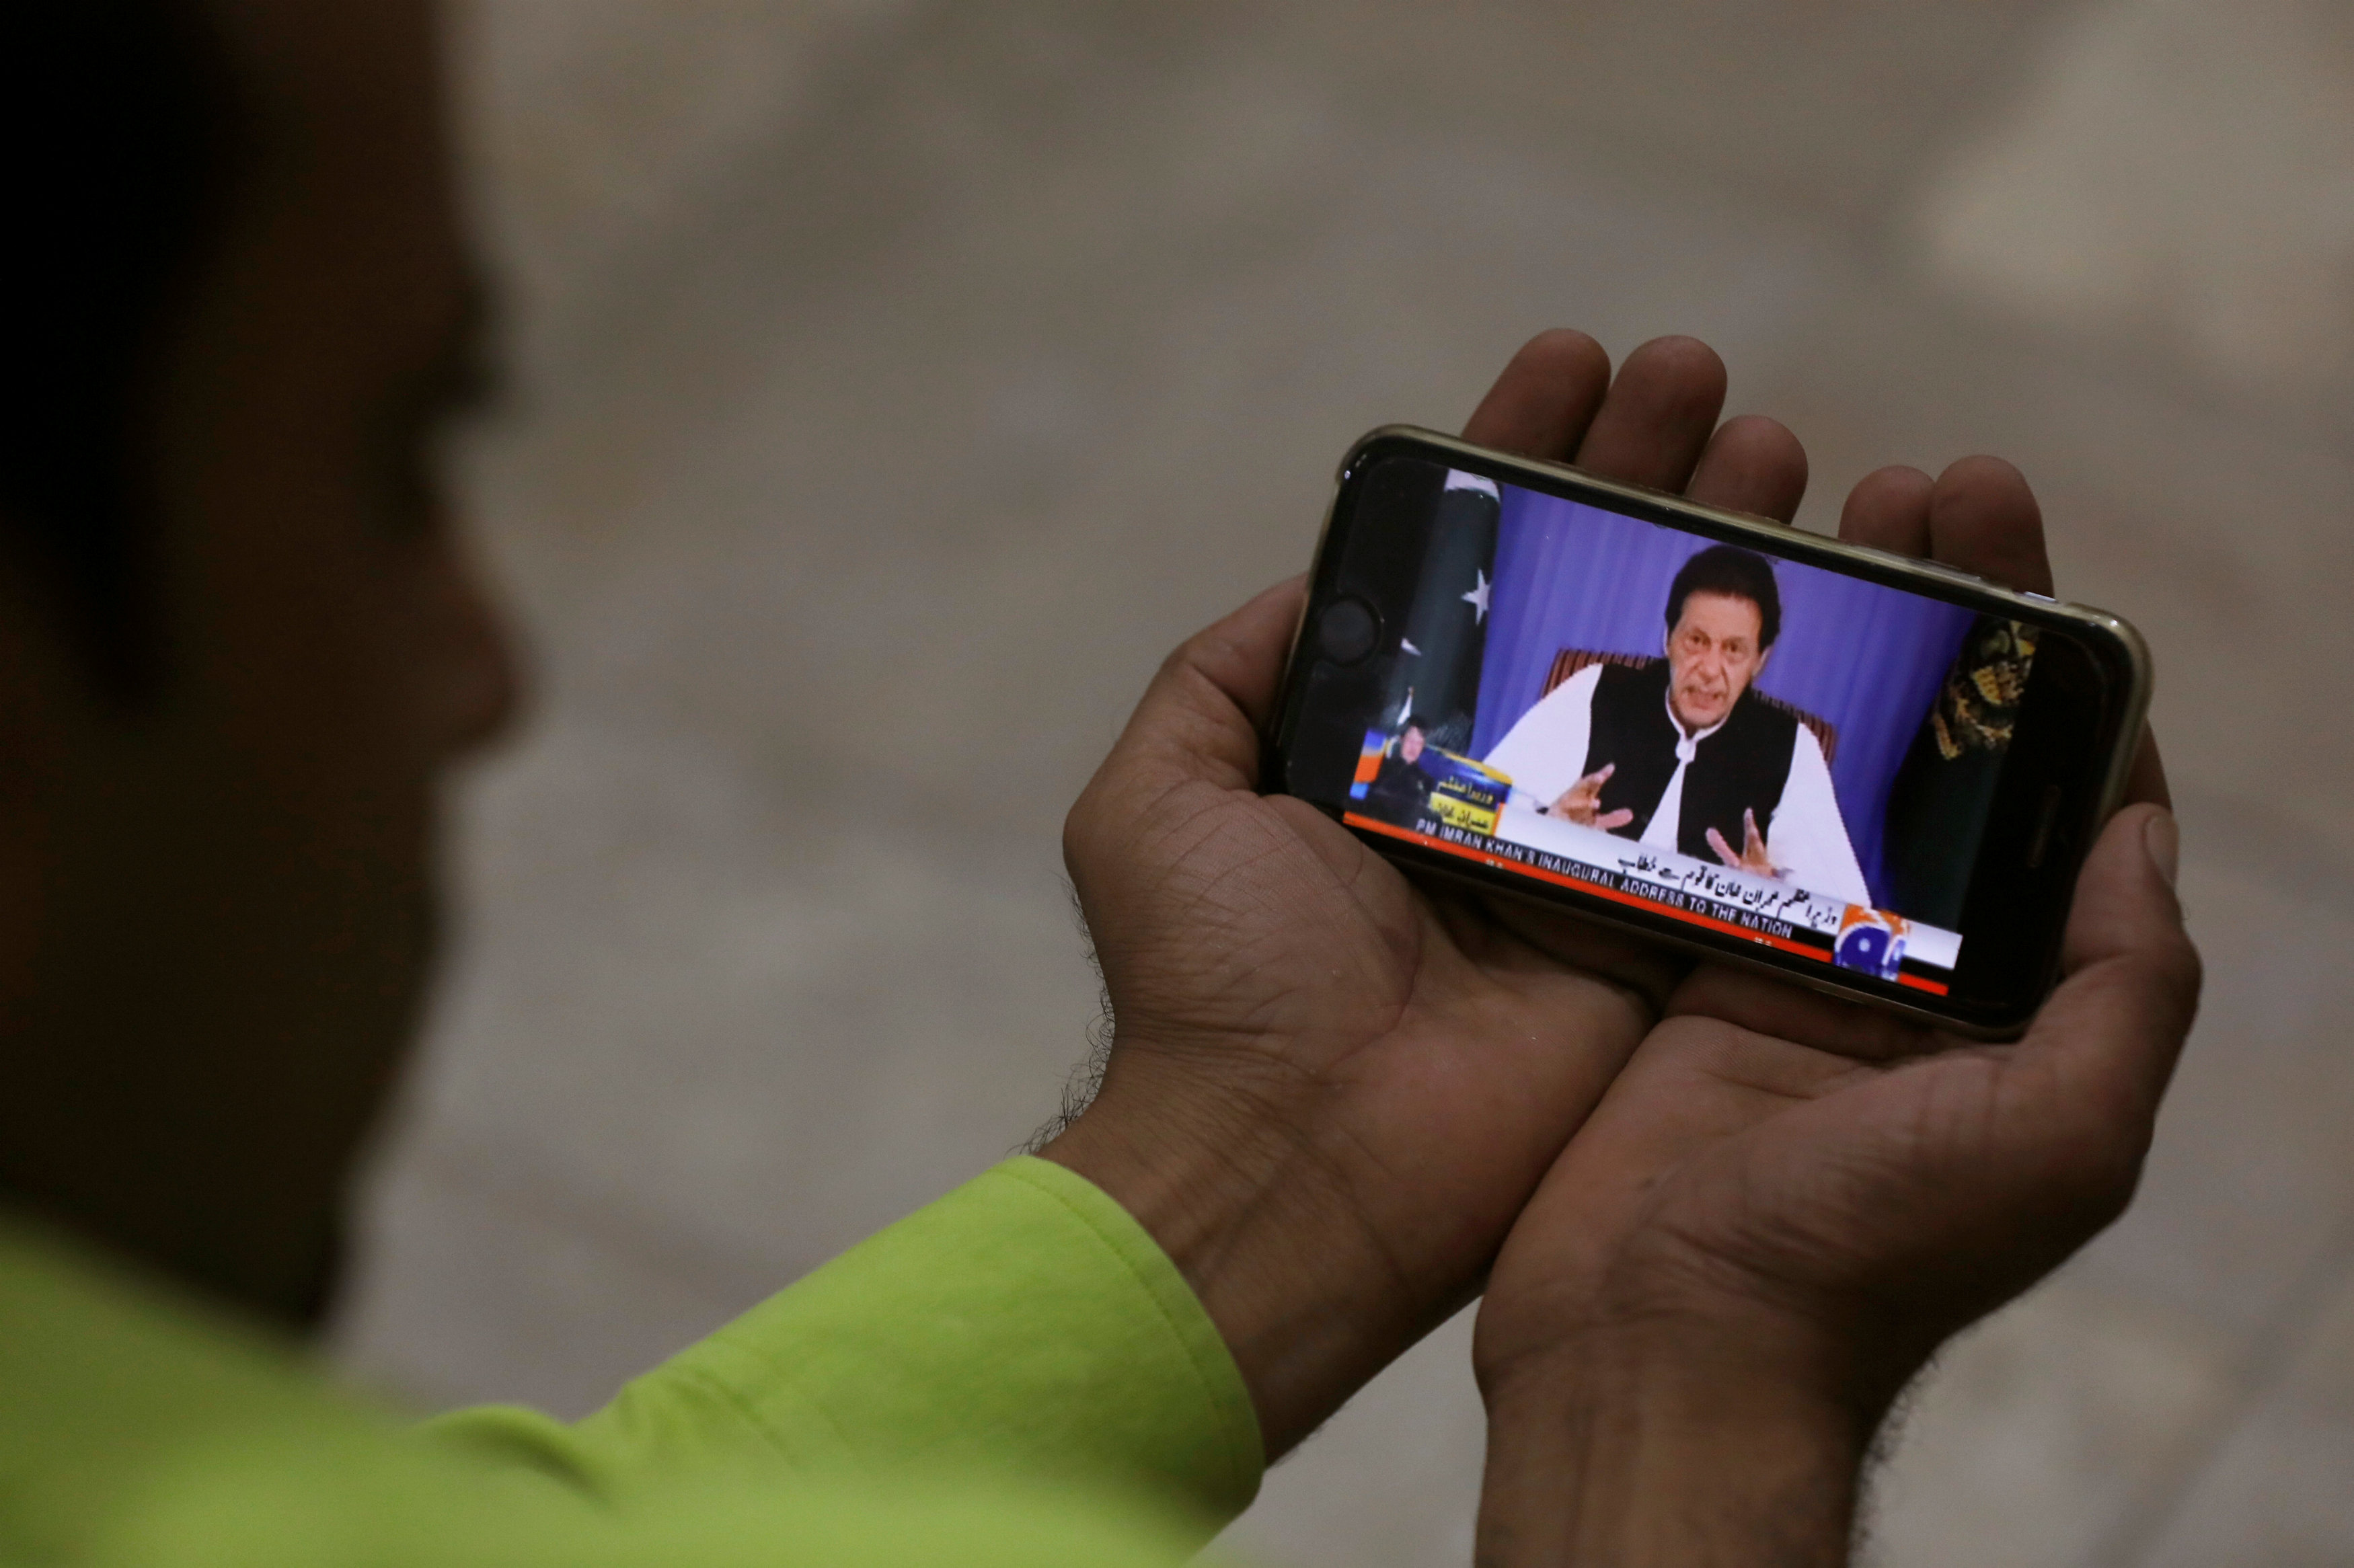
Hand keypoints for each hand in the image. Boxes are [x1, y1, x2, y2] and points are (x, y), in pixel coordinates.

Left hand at [1041, 332, 1814, 1456]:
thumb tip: (1314, 579)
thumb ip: (1227, 675)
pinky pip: (1737, 809)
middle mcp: (1487, 780)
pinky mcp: (1659, 936)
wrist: (1296, 1162)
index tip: (1576, 361)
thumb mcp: (1162, 796)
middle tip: (1711, 385)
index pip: (1466, 568)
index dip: (1522, 458)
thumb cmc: (1215, 979)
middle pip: (1587, 595)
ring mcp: (1582, 855)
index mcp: (1380, 741)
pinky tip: (1850, 606)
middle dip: (1648, 480)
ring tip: (1786, 451)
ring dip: (1736, 558)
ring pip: (1676, 677)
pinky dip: (1792, 715)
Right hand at [1470, 458, 2198, 1566]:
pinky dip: (1711, 728)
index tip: (2006, 529)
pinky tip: (1693, 634)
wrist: (1659, 1350)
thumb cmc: (1861, 1252)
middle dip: (1944, 611)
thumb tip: (2144, 829)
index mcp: (2022, 995)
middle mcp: (1918, 965)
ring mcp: (1791, 958)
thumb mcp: (2056, 1138)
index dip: (2051, 657)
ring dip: (1828, 641)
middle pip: (1945, 751)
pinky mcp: (1677, 966)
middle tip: (1912, 482)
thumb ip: (2126, 990)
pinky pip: (1709, 820)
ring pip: (1828, 765)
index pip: (2063, 789)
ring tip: (1807, 516)